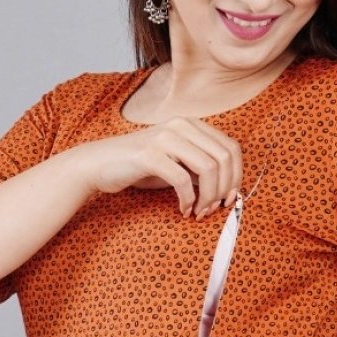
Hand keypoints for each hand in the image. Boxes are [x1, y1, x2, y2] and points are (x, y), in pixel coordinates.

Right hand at [77, 117, 242, 218]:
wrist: (99, 164)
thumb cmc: (140, 167)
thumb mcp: (177, 164)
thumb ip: (200, 169)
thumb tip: (228, 189)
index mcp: (191, 124)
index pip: (232, 148)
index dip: (237, 176)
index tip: (229, 198)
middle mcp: (181, 125)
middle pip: (224, 158)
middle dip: (225, 189)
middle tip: (213, 209)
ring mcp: (165, 138)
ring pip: (208, 168)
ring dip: (208, 196)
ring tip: (199, 212)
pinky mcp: (150, 154)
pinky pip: (182, 179)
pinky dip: (188, 199)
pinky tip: (183, 210)